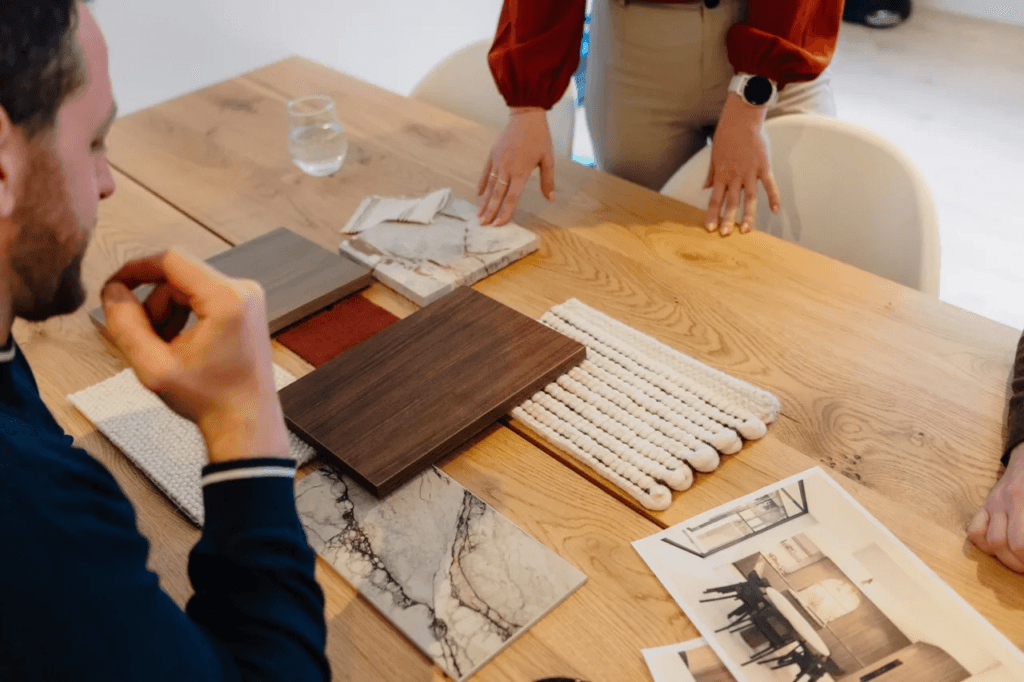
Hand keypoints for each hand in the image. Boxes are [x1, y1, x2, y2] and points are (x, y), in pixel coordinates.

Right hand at [100, 249, 289, 462]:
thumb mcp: (154, 367)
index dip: (135, 268)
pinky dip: (183, 316)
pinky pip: (202, 296)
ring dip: (166, 312)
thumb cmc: (209, 399)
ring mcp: (248, 297)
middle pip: (177, 276)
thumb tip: (112, 291)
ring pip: (187, 287)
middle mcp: (243, 290)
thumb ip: (126, 325)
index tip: (112, 285)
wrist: (246, 421)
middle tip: (144, 340)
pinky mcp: (246, 307)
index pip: (171, 260)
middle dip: (152, 304)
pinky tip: (180, 345)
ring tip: (164, 348)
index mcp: (227, 299)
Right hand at [477, 106, 555, 226]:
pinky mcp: (493, 154)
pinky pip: (485, 173)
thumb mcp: (548, 159)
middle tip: (483, 225)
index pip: (511, 198)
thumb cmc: (539, 137)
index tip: (499, 224)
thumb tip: (550, 199)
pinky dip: (482, 184)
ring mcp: (497, 161)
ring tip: (479, 215)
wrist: (525, 116)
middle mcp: (506, 169)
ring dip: (484, 202)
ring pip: (489, 186)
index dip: (505, 212)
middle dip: (490, 211)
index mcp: (521, 172)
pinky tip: (478, 195)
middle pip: (497, 195)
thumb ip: (548, 180)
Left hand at [704, 93, 780, 235]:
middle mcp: (735, 176)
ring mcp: (750, 172)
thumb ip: (711, 173)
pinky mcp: (763, 166)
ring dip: (747, 215)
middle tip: (725, 234)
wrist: (742, 119)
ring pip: (750, 198)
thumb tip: (705, 188)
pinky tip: (775, 210)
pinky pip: (770, 185)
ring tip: (745, 230)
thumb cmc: (727, 135)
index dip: (712, 214)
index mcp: (722, 174)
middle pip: (731, 202)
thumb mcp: (715, 155)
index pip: (715, 199)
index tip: (710, 228)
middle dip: (727, 220)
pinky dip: (774, 197)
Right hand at [968, 443, 1023, 572]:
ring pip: (988, 540)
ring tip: (1018, 562)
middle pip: (1003, 545)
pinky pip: (975, 530)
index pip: (1020, 544)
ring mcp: (992, 504)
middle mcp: (1004, 503)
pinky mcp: (985, 505)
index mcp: (1021, 500)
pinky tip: (999, 549)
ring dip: (1003, 558)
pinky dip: (984, 545)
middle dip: (1018, 564)